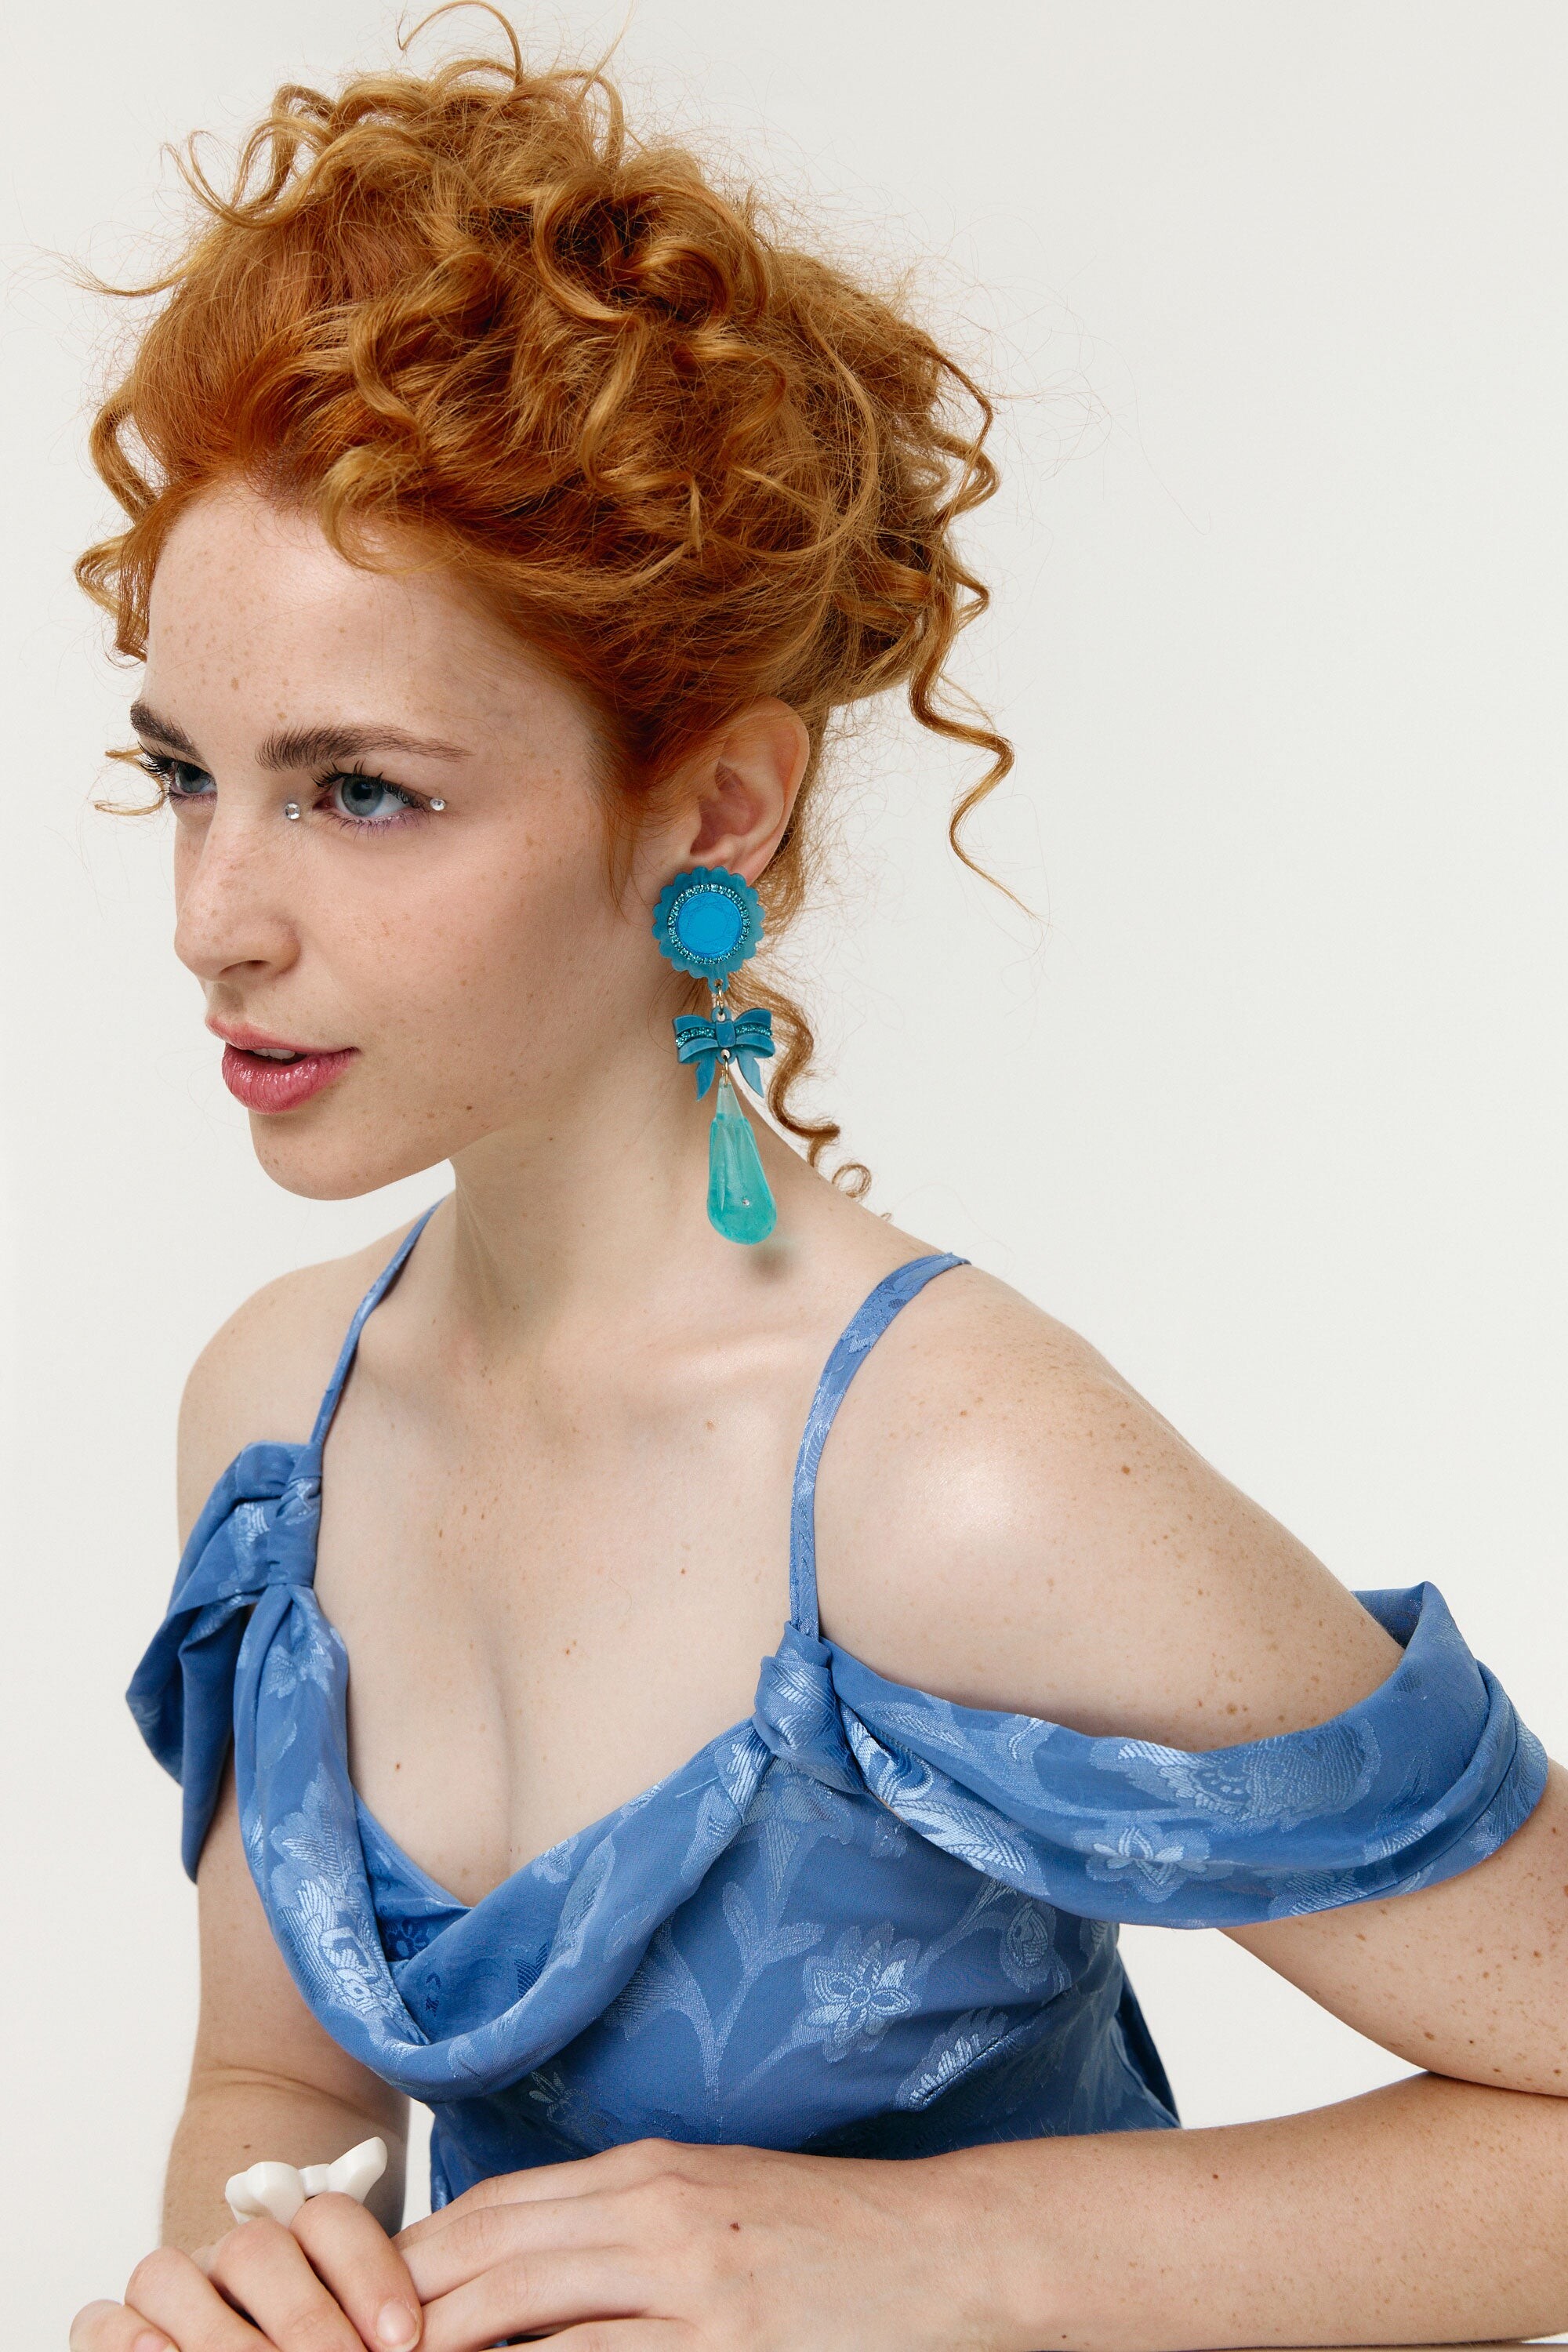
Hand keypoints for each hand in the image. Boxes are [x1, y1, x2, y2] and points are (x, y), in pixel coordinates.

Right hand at [69, 2193, 422, 2351]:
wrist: (262, 2340)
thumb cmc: (320, 2337)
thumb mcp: (355, 2327)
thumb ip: (373, 2324)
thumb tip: (411, 2336)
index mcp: (295, 2246)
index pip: (330, 2220)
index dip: (368, 2272)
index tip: (402, 2337)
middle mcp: (229, 2260)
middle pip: (257, 2249)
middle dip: (303, 2314)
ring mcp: (172, 2291)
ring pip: (171, 2272)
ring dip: (220, 2333)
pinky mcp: (115, 2329)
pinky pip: (102, 2317)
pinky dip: (123, 2337)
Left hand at [396, 2135, 1014, 2350]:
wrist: (950, 2251)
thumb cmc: (832, 2238)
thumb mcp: (715, 2203)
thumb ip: (621, 2228)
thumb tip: (520, 2273)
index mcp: (645, 2171)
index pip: (490, 2209)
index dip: (410, 2258)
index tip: (358, 2308)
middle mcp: (654, 2210)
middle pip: (484, 2254)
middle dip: (398, 2310)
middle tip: (338, 2349)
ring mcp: (690, 2279)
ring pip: (520, 2312)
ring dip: (442, 2351)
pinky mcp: (726, 2343)